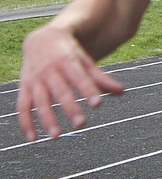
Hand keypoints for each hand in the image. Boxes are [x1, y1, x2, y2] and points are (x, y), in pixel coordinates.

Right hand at [16, 25, 124, 140]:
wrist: (41, 40)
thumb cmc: (69, 54)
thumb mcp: (86, 61)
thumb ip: (101, 78)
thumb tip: (122, 92)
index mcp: (68, 61)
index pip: (80, 77)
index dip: (88, 90)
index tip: (98, 104)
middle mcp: (49, 70)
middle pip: (60, 91)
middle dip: (70, 108)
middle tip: (82, 125)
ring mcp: (34, 80)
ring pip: (40, 101)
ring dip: (47, 119)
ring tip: (57, 136)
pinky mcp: (24, 88)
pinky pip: (22, 106)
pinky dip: (25, 123)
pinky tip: (33, 138)